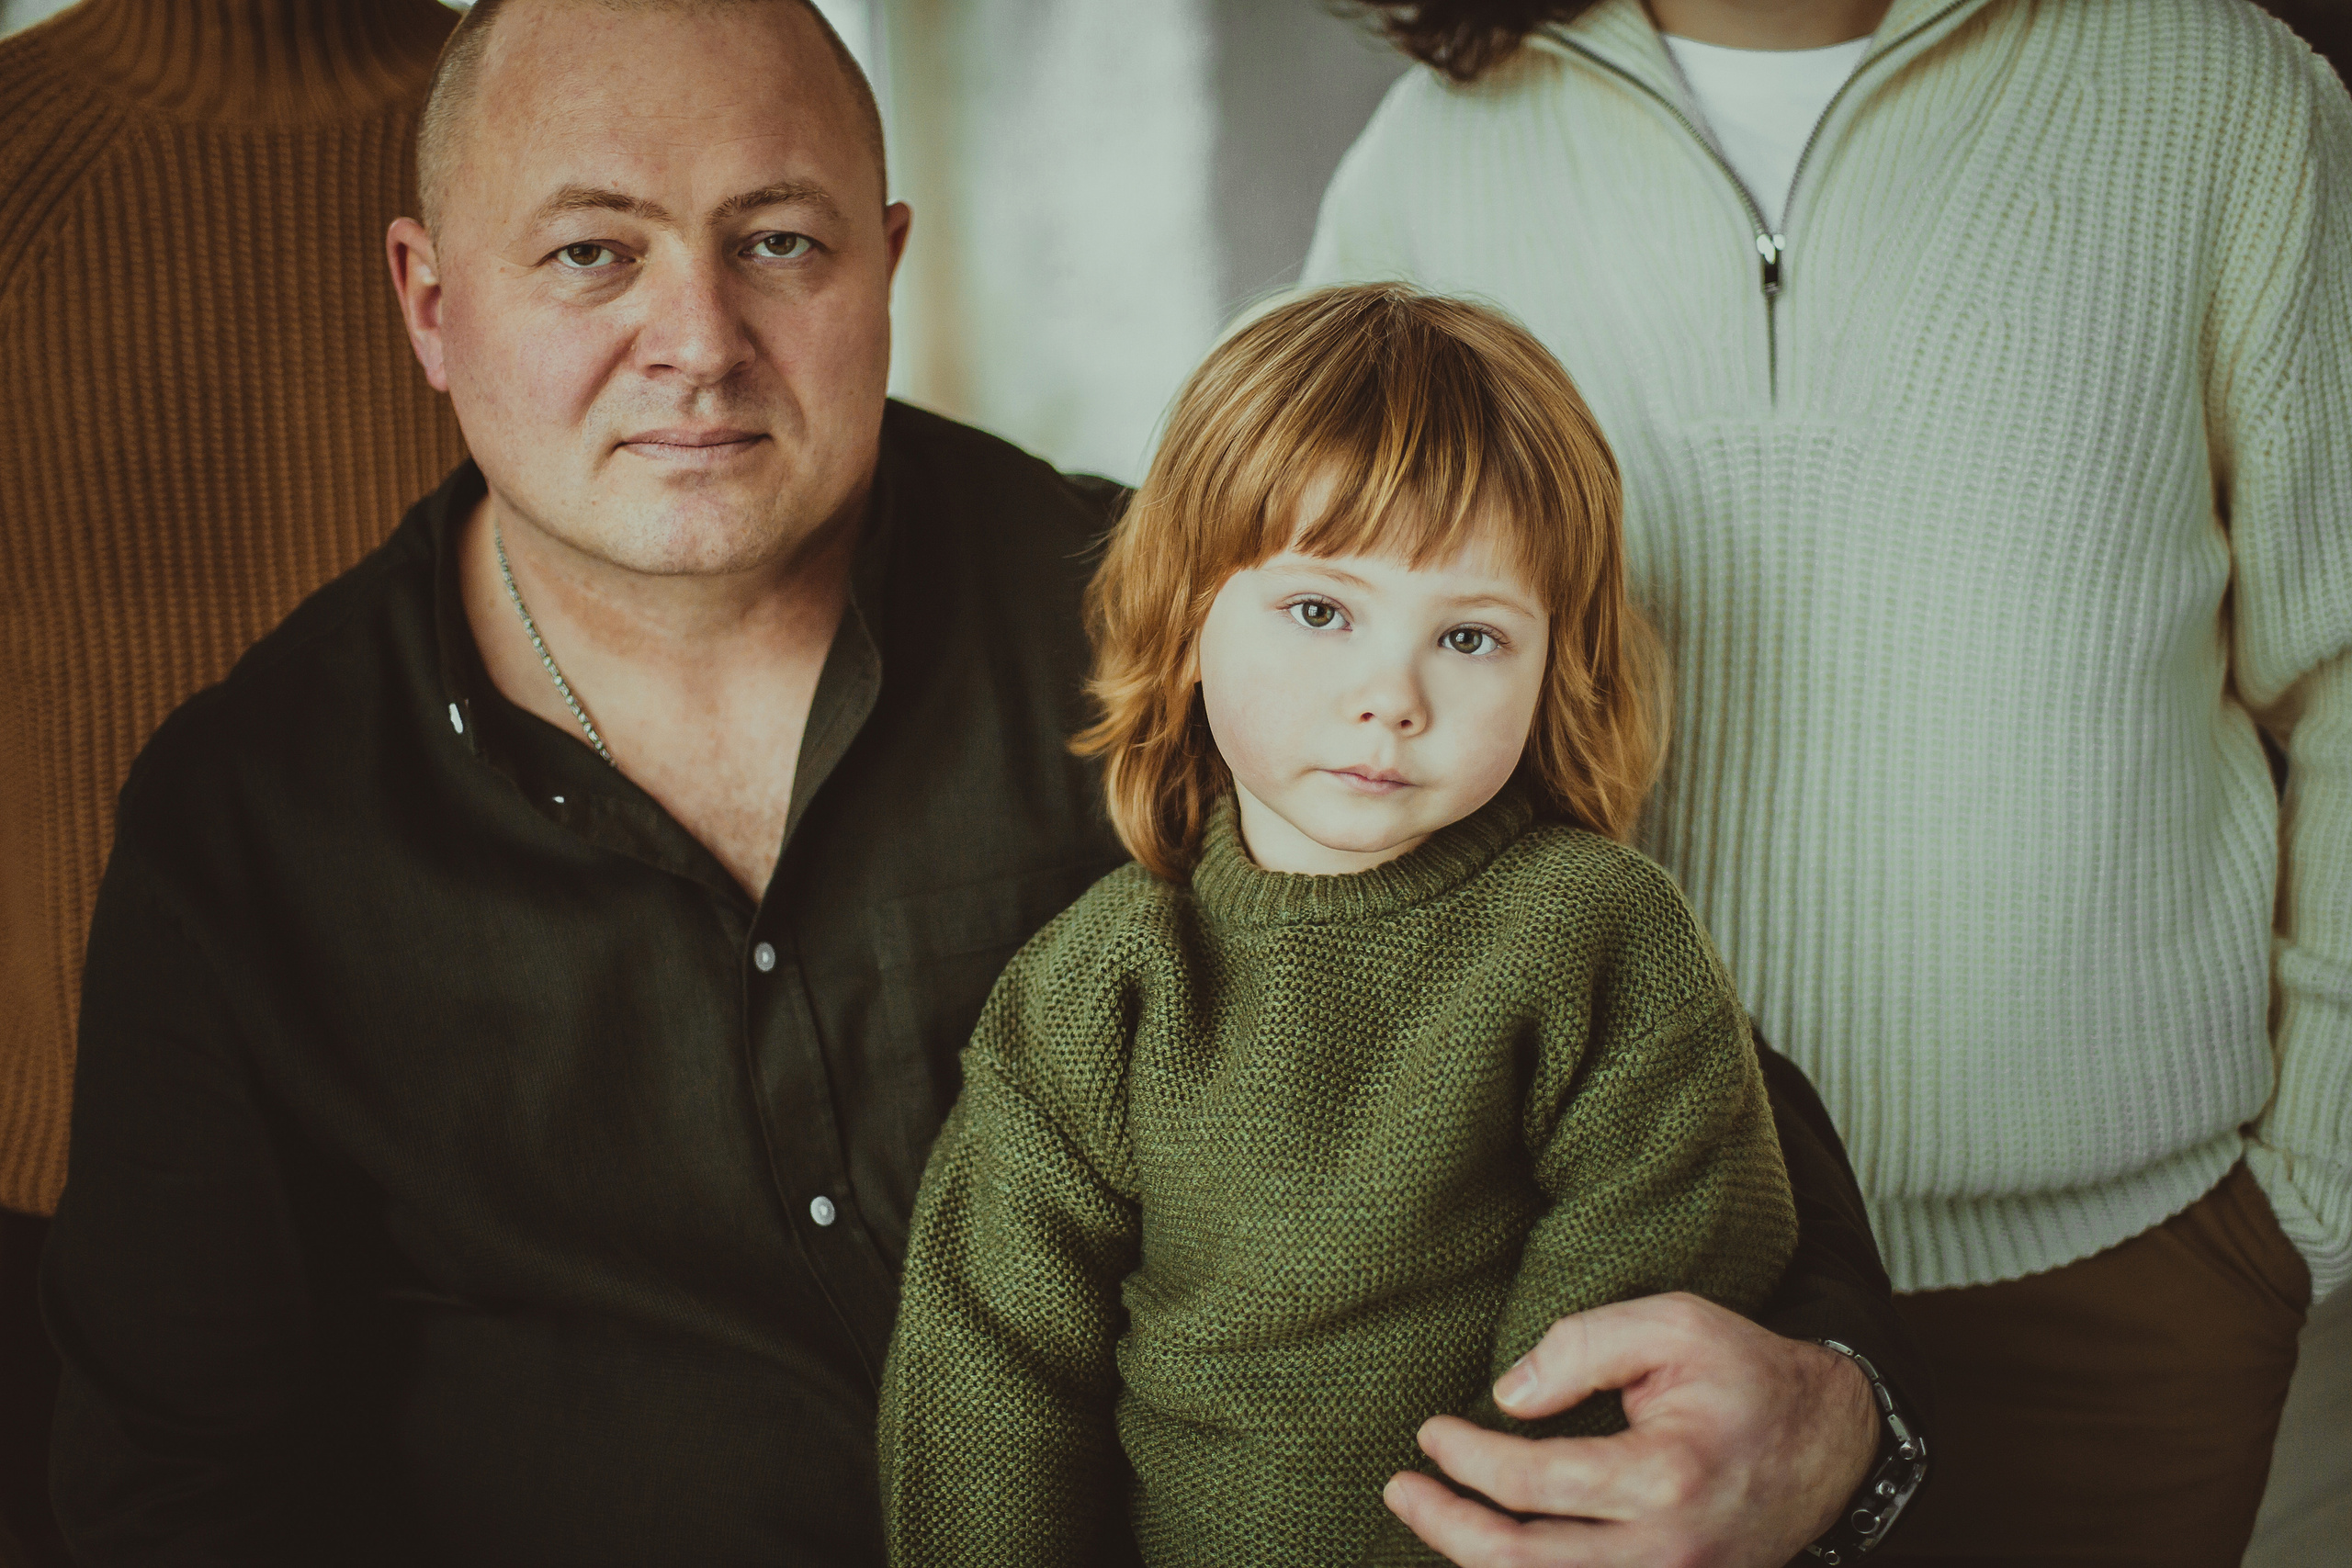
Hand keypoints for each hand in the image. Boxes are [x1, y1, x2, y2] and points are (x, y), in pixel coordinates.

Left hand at [1383, 1292, 1877, 1567]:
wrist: (1834, 1443)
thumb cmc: (1747, 1373)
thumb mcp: (1671, 1324)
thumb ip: (1581, 1348)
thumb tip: (1506, 1399)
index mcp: (1663, 1475)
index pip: (1530, 1483)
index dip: (1465, 1460)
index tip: (1430, 1433)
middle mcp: (1668, 1548)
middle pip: (1523, 1561)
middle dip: (1447, 1527)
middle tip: (1400, 1490)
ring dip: (1479, 1561)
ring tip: (1434, 1519)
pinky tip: (1493, 1550)